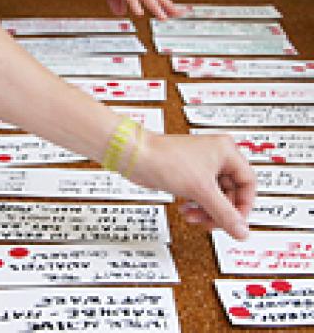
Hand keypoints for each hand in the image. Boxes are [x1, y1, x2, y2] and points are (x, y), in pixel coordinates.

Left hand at [129, 133, 256, 239]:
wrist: (136, 157)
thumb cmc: (165, 159)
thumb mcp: (201, 190)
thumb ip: (224, 213)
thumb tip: (241, 231)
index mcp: (226, 151)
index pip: (248, 183)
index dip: (243, 205)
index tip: (235, 222)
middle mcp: (216, 157)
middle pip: (231, 192)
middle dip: (220, 211)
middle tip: (211, 224)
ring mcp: (201, 166)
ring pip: (215, 196)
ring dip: (206, 210)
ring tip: (194, 217)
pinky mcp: (188, 174)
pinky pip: (201, 195)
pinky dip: (196, 205)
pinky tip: (185, 211)